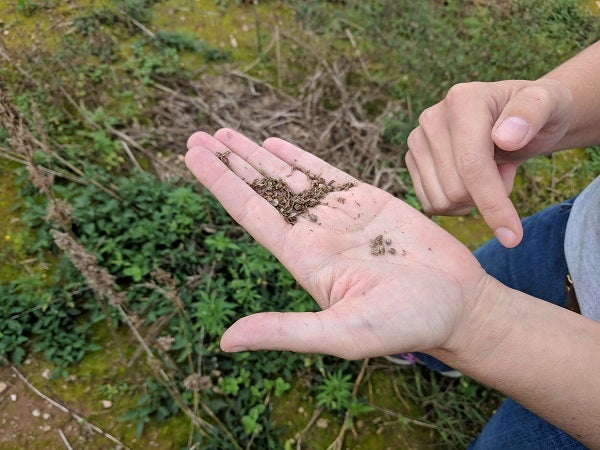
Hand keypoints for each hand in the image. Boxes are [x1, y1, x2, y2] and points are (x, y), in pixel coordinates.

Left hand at [185, 129, 489, 358]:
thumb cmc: (405, 325)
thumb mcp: (341, 333)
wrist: (456, 305)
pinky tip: (274, 144)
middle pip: (260, 189)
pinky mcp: (368, 202)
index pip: (249, 212)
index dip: (220, 182)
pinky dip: (298, 157)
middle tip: (196, 138)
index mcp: (303, 259)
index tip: (192, 156)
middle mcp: (314, 234)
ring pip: (287, 177)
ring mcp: (339, 215)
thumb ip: (286, 331)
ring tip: (225, 134)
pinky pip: (324, 173)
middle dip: (228, 163)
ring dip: (255, 155)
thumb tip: (225, 341)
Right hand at [405, 79, 572, 247]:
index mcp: (462, 100)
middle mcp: (431, 118)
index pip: (471, 165)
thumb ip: (534, 112)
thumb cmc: (539, 113)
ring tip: (489, 172)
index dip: (493, 203)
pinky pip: (431, 203)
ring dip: (472, 200)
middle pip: (454, 189)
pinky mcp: (413, 159)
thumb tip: (506, 137)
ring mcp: (418, 140)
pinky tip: (470, 181)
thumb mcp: (550, 105)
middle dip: (487, 195)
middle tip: (506, 170)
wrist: (518, 118)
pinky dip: (456, 204)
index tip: (513, 237)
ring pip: (440, 200)